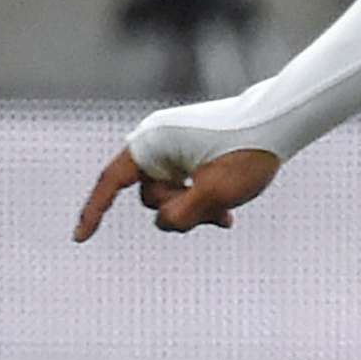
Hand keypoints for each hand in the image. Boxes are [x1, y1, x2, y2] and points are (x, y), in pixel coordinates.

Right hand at [74, 140, 279, 240]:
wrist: (279, 121)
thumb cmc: (248, 152)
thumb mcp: (215, 193)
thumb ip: (181, 216)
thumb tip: (163, 223)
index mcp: (153, 142)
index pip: (111, 182)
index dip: (94, 212)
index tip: (80, 239)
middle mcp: (158, 142)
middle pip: (150, 197)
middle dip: (179, 211)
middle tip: (216, 206)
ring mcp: (175, 149)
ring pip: (171, 198)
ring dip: (195, 209)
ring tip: (227, 209)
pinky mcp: (191, 155)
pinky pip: (186, 190)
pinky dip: (202, 204)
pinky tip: (228, 217)